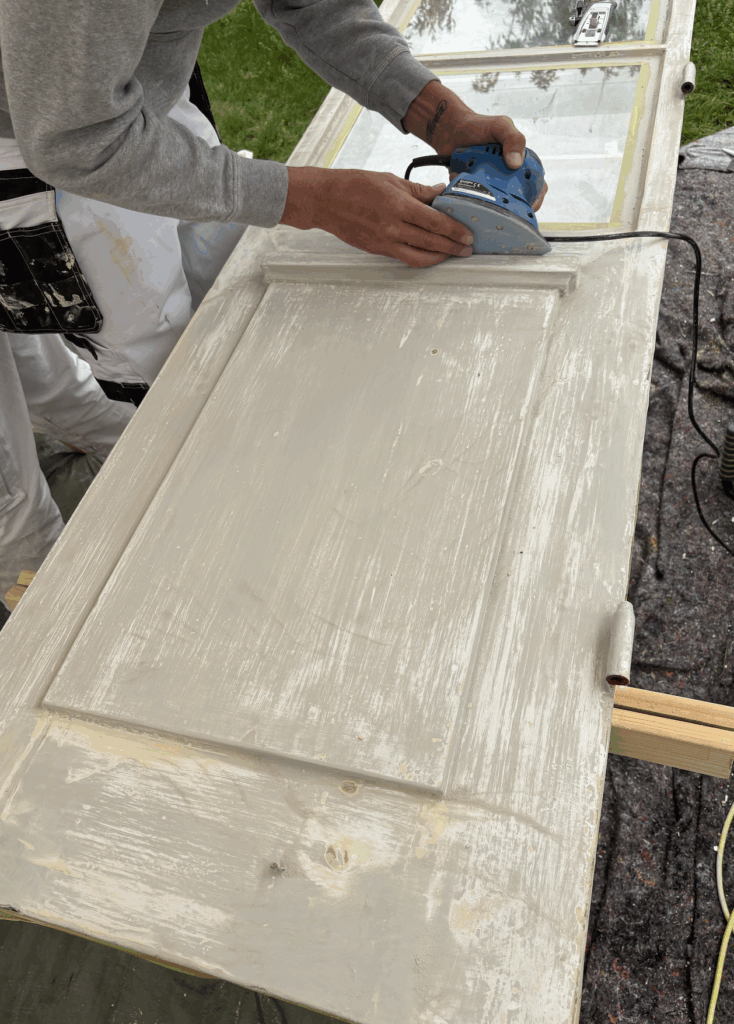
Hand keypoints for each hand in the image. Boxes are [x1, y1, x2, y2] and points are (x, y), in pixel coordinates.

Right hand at [281, 166, 474, 267]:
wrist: (326, 200)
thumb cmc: (355, 185)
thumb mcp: (391, 181)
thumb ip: (418, 190)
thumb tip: (440, 193)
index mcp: (398, 206)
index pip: (435, 222)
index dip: (454, 230)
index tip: (467, 234)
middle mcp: (392, 227)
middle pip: (431, 243)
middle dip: (452, 247)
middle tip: (467, 248)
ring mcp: (384, 242)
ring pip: (418, 257)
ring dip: (438, 258)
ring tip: (451, 254)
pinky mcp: (377, 250)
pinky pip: (404, 257)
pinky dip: (420, 257)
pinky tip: (430, 253)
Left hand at [403, 81, 547, 212]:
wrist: (450, 131)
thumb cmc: (478, 126)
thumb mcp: (500, 126)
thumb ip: (512, 138)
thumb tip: (516, 163)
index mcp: (521, 163)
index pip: (536, 185)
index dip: (534, 198)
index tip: (527, 205)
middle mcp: (508, 176)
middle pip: (518, 200)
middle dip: (511, 206)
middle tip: (501, 206)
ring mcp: (492, 184)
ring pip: (498, 205)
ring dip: (491, 204)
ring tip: (483, 199)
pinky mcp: (476, 190)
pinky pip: (478, 202)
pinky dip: (473, 200)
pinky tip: (468, 194)